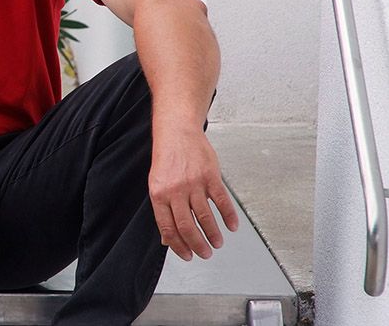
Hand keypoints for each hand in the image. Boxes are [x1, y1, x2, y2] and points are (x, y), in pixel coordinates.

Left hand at [148, 127, 238, 260]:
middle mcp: (175, 191)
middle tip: (204, 253)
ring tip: (217, 243)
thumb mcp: (157, 183)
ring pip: (205, 217)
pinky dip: (228, 217)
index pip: (168, 227)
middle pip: (187, 226)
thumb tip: (167, 237)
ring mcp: (194, 184)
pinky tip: (231, 226)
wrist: (177, 132)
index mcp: (158, 194)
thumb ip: (163, 209)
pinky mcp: (210, 177)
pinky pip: (221, 202)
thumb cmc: (167, 157)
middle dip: (197, 245)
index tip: (186, 255)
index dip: (178, 245)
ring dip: (213, 234)